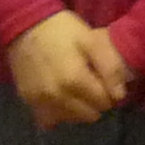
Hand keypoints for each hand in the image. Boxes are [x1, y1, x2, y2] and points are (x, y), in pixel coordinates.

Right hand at [7, 12, 132, 127]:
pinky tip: (58, 97)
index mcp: (75, 81)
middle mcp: (57, 97)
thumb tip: (119, 95)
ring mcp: (40, 101)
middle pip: (89, 115)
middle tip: (89, 82)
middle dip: (94, 102)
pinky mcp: (28, 101)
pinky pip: (48, 120)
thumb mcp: (91, 40)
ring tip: (73, 88)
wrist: (24, 24)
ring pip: (70, 119)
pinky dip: (57, 113)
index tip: (102, 78)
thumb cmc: (62, 30)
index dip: (108, 91)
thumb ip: (110, 67)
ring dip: (77, 109)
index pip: (104, 102)